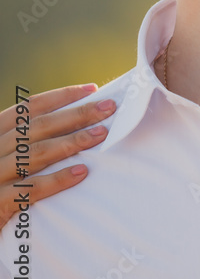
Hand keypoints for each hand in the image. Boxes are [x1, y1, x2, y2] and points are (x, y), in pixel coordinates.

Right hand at [0, 84, 115, 227]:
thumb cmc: (1, 184)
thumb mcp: (6, 156)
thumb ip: (30, 141)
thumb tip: (79, 122)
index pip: (27, 109)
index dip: (60, 97)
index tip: (92, 89)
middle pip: (37, 127)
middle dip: (76, 115)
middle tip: (109, 108)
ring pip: (35, 154)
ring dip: (71, 142)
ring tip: (101, 135)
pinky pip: (29, 189)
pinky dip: (56, 180)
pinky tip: (81, 173)